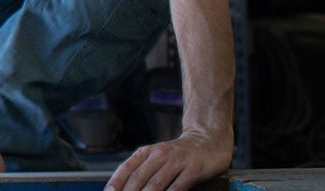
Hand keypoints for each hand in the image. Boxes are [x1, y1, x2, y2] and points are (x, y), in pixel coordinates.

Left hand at [106, 130, 230, 190]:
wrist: (208, 140)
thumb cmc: (179, 153)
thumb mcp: (157, 156)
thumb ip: (142, 170)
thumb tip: (123, 188)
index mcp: (147, 152)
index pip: (126, 168)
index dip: (116, 182)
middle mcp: (159, 155)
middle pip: (138, 179)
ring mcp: (176, 162)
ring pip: (155, 185)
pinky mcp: (193, 170)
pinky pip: (177, 189)